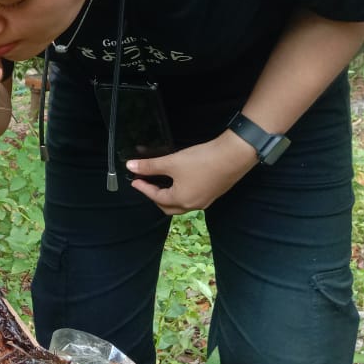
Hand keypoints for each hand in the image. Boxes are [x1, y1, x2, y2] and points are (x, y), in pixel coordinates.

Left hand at [126, 130, 258, 214]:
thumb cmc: (200, 161)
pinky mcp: (213, 193)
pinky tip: (179, 181)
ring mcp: (205, 201)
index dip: (143, 188)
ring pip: (181, 204)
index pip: (156, 198)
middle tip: (146, 184)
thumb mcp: (171, 162)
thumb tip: (130, 166)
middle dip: (155, 197)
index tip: (135, 180)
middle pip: (168, 207)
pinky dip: (180, 193)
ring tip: (161, 183)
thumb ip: (150, 166)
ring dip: (168, 196)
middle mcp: (193, 205)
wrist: (233, 156)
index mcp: (180, 200)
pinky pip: (191, 198)